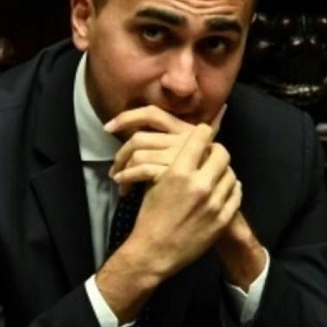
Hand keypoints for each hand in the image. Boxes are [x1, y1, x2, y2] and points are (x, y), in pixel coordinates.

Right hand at [96, 123, 241, 321]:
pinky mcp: (223, 219)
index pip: (201, 137)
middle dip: (216, 151)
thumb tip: (191, 146)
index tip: (202, 135)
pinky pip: (236, 194)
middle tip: (210, 155)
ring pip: (231, 173)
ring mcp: (214, 203)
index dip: (202, 133)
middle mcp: (200, 184)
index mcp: (179, 172)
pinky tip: (224, 189)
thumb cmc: (149, 216)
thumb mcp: (155, 183)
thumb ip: (175, 163)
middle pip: (222, 153)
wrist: (154, 252)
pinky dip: (231, 188)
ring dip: (223, 171)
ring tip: (216, 174)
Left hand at [106, 104, 225, 193]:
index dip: (128, 116)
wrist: (201, 215)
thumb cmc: (200, 190)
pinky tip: (123, 187)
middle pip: (139, 138)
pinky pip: (142, 170)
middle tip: (114, 166)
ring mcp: (178, 157)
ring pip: (138, 154)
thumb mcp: (201, 162)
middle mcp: (183, 140)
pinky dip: (127, 178)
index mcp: (187, 132)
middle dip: (121, 153)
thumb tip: (218, 111)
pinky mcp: (172, 175)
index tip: (108, 127)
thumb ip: (199, 139)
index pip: (152, 114)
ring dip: (122, 168)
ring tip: (118, 179)